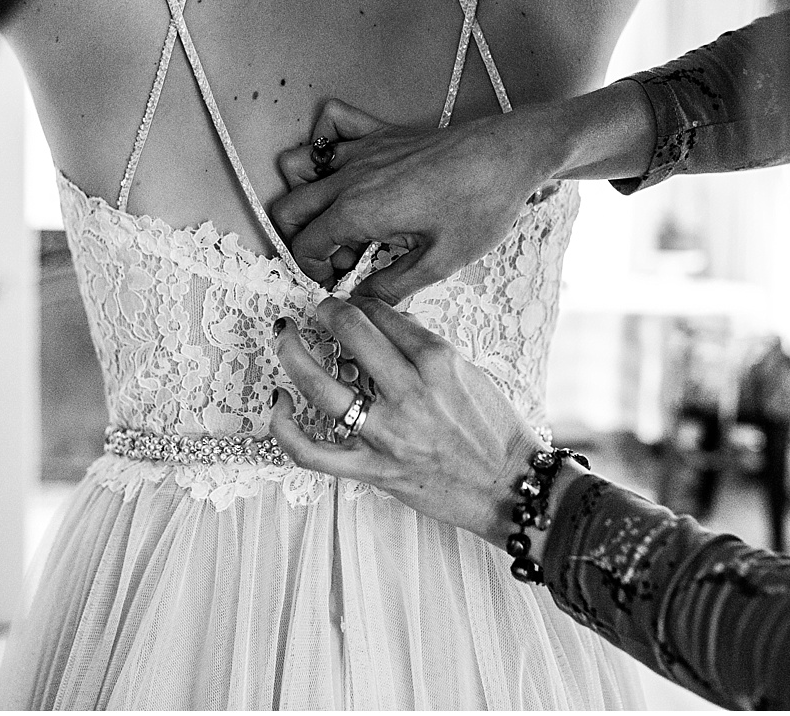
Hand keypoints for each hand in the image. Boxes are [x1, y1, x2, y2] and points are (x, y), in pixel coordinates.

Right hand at [269, 99, 557, 303]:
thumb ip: (392, 286)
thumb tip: (363, 303)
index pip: (304, 245)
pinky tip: (344, 167)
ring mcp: (362, 150)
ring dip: (304, 194)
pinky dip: (324, 141)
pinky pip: (331, 122)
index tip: (343, 279)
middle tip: (343, 256)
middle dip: (301, 240)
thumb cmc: (482, 205)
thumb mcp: (441, 261)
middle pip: (287, 208)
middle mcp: (350, 178)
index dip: (315, 270)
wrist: (511, 154)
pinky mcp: (379, 134)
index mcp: (359, 211)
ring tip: (339, 216)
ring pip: (297, 167)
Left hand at [270, 296, 543, 546]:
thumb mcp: (470, 373)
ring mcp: (387, 432)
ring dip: (292, 352)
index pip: (383, 313)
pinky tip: (279, 402)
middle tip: (320, 310)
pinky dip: (285, 427)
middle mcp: (410, 391)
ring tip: (285, 335)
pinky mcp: (373, 469)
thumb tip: (387, 323)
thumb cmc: (493, 430)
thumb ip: (426, 348)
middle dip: (327, 310)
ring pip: (320, 385)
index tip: (355, 304)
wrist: (509, 487)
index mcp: (438, 361)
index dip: (361, 302)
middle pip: (350, 332)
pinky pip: (312, 451)